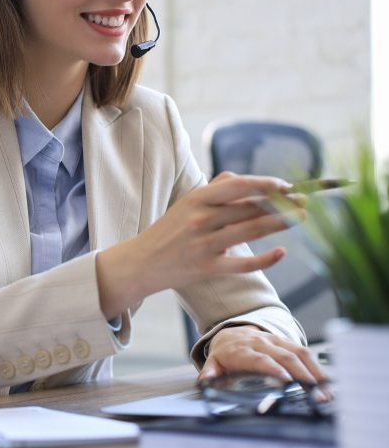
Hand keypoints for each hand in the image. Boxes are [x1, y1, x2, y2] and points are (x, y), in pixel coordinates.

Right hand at [96, 172, 302, 318]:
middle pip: (251, 209)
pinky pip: (243, 263)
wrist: (142, 262)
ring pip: (251, 231)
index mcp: (197, 199)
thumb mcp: (186, 204)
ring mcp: (205, 245)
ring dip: (281, 224)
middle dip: (282, 204)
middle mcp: (201, 220)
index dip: (266, 184)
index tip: (288, 185)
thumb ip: (215, 189)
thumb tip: (245, 179)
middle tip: (306, 202)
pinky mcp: (208, 268)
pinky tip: (281, 252)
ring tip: (302, 218)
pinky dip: (265, 258)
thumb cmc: (169, 230)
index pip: (238, 186)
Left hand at [198, 325, 326, 383]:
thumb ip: (211, 372)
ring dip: (315, 372)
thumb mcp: (214, 362)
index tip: (287, 380)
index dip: (273, 368)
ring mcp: (275, 341)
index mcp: (242, 350)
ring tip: (327, 392)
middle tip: (316, 395)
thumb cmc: (225, 354)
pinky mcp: (286, 342)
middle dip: (302, 375)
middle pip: (284, 357)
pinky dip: (317, 367)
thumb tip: (204, 380)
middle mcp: (261, 343)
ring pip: (298, 353)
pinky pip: (304, 352)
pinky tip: (327, 383)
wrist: (231, 333)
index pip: (259, 359)